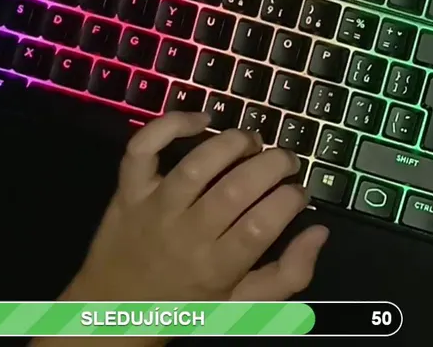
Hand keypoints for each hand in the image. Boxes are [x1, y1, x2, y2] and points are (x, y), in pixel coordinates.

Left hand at [60, 111, 328, 303]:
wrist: (113, 311)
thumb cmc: (187, 305)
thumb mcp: (244, 305)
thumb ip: (288, 274)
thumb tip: (319, 231)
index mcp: (218, 266)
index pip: (263, 224)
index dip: (292, 199)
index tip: (300, 193)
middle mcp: (187, 234)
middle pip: (236, 188)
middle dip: (274, 165)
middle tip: (287, 162)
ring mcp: (154, 208)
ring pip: (197, 163)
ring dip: (234, 143)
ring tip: (252, 143)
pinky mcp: (128, 191)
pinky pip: (142, 150)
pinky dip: (168, 125)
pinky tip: (200, 120)